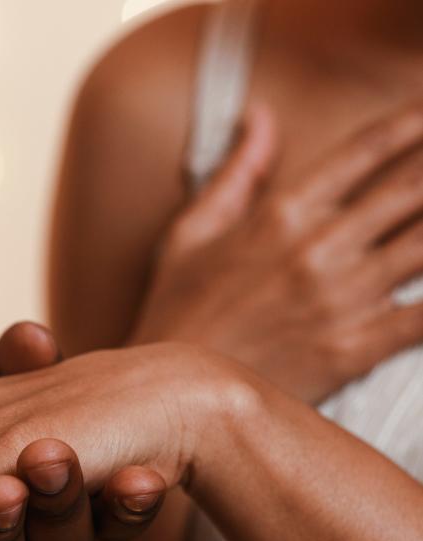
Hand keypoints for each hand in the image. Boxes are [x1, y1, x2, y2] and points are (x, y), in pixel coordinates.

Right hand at [135, 102, 422, 403]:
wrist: (170, 397)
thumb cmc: (175, 314)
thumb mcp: (190, 234)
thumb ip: (237, 172)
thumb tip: (261, 117)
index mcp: (281, 213)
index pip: (367, 149)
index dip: (416, 122)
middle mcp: (317, 247)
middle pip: (416, 188)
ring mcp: (341, 297)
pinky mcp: (355, 347)